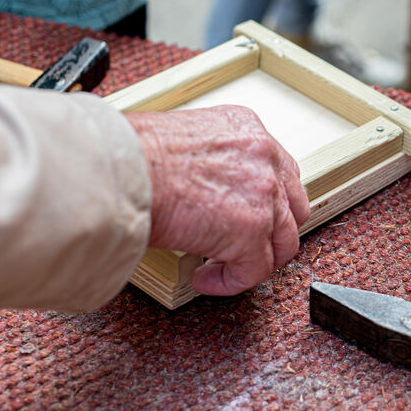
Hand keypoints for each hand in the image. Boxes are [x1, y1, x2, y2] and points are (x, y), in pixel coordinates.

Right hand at [127, 106, 309, 295]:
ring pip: (283, 241)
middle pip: (292, 206)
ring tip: (224, 268)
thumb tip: (199, 187)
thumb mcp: (182, 140)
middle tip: (246, 247)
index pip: (278, 170)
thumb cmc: (129, 154)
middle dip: (272, 231)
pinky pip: (255, 270)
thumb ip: (209, 161)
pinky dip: (232, 282)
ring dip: (256, 260)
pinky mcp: (251, 231)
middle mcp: (264, 156)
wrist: (118, 169)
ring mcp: (264, 194)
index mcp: (246, 128)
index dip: (267, 200)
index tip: (248, 216)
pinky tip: (205, 280)